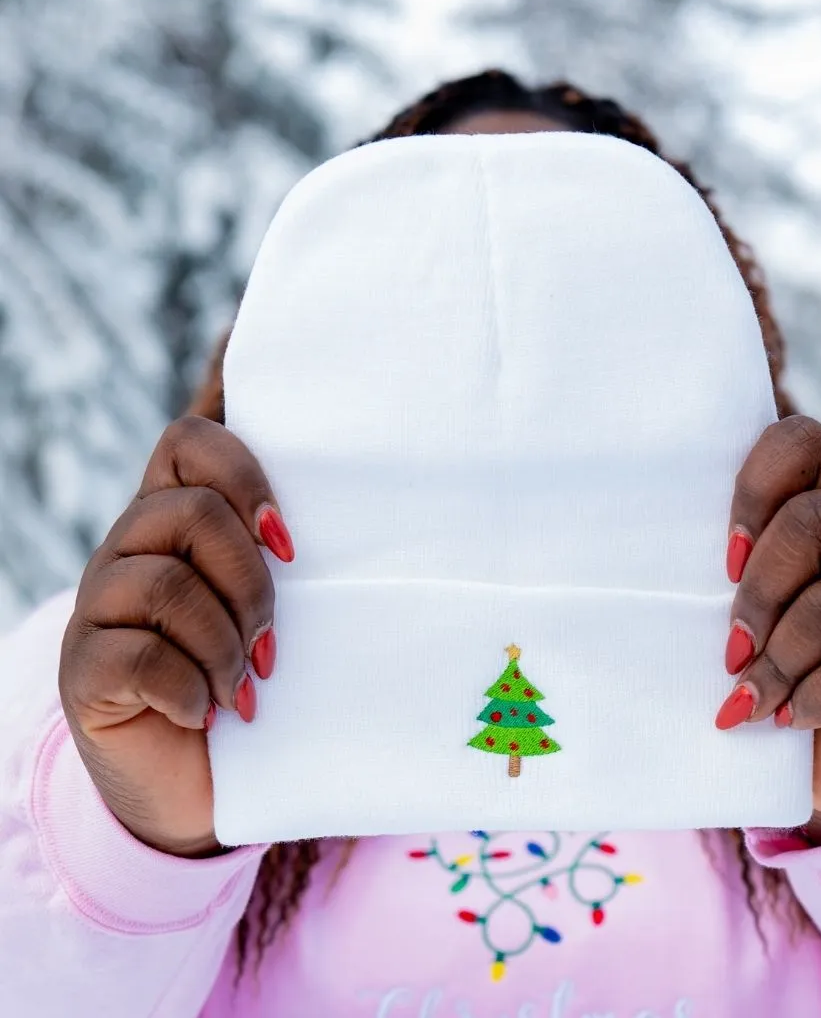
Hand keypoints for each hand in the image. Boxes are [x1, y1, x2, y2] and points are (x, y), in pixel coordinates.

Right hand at [59, 416, 293, 856]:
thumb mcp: (270, 608)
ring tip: (243, 685)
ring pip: (165, 583)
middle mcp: (129, 550)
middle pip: (190, 513)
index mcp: (175, 518)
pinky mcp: (83, 669)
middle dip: (249, 582)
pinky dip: (191, 688)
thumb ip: (282, 555)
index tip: (289, 544)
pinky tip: (207, 712)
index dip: (244, 476)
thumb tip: (335, 523)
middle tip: (270, 640)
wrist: (198, 781)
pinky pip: (140, 656)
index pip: (189, 441)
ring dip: (224, 643)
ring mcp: (98, 607)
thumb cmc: (250, 680)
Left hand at [715, 416, 820, 843]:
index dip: (753, 488)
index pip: (801, 440)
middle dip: (757, 592)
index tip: (722, 558)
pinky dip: (813, 698)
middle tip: (729, 647)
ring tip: (745, 696)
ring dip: (776, 660)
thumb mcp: (746, 596)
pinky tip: (786, 717)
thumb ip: (719, 555)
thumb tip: (635, 526)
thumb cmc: (770, 656)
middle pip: (813, 522)